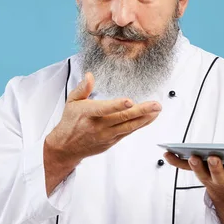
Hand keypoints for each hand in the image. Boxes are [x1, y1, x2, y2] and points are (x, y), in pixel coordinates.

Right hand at [46, 72, 161, 164]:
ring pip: (129, 126)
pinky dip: (140, 125)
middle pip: (122, 118)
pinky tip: (150, 118)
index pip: (104, 109)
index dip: (117, 105)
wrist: (66, 147)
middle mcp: (99, 126)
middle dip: (141, 111)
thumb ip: (82, 88)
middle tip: (156, 105)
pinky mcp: (112, 141)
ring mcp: (107, 135)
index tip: (130, 101)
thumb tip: (90, 75)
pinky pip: (129, 132)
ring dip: (145, 118)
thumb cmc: (70, 122)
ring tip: (157, 110)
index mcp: (88, 113)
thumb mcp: (72, 102)